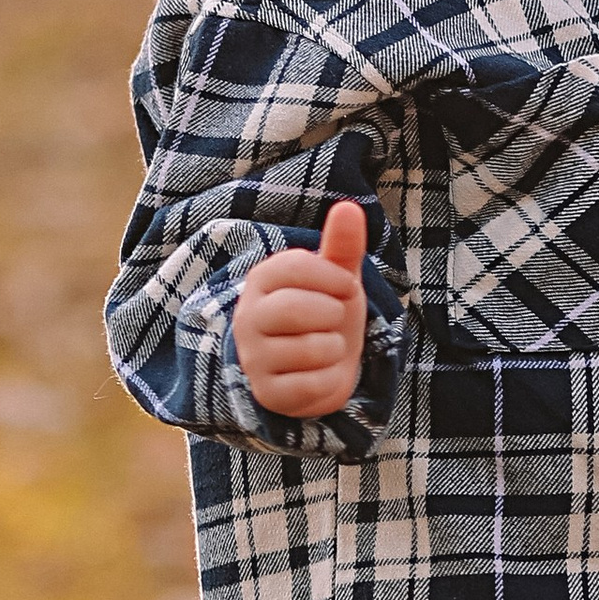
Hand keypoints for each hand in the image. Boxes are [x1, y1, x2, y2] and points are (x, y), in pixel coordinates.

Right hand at [234, 199, 369, 418]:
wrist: (320, 366)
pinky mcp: (267, 393)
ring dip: (336, 348)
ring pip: (310, 349)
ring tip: (328, 345)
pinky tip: (323, 373)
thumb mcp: (338, 276)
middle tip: (335, 318)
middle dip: (333, 314)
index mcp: (262, 280)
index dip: (335, 277)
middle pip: (296, 309)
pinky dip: (332, 379)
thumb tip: (349, 206)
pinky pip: (313, 385)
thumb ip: (342, 244)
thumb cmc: (326, 311)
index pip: (295, 266)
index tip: (346, 287)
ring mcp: (254, 357)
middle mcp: (248, 317)